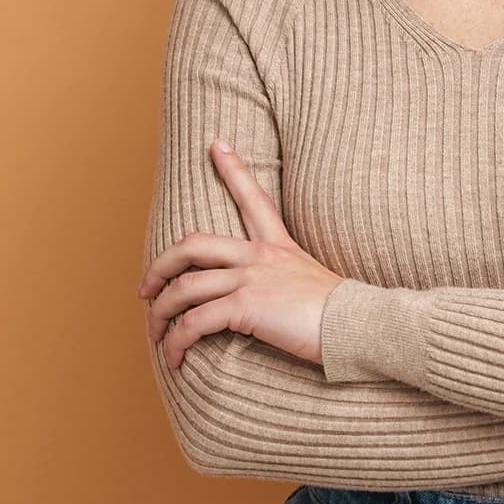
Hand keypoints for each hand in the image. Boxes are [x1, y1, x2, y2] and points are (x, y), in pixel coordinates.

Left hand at [137, 139, 344, 369]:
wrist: (358, 324)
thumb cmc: (338, 313)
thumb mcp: (309, 282)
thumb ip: (281, 280)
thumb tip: (262, 298)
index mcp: (278, 246)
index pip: (253, 199)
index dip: (233, 169)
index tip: (216, 145)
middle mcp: (260, 256)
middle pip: (191, 245)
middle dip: (159, 266)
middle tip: (145, 289)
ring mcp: (251, 279)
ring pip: (183, 288)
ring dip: (160, 315)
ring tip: (156, 335)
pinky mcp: (246, 306)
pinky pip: (194, 323)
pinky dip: (177, 342)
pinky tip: (176, 358)